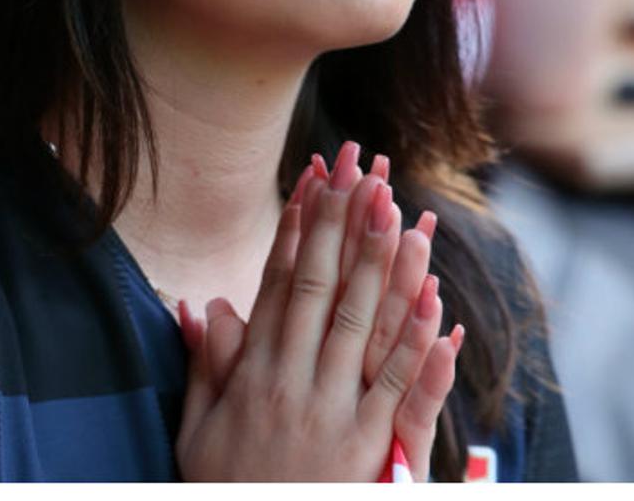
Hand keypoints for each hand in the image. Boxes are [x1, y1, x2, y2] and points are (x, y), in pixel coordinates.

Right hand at [174, 142, 462, 480]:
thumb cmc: (228, 492)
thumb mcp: (199, 432)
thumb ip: (206, 367)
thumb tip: (202, 303)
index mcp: (253, 376)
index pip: (279, 285)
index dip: (300, 229)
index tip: (317, 178)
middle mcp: (291, 385)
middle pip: (321, 289)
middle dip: (343, 224)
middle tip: (362, 166)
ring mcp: (332, 414)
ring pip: (362, 325)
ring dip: (382, 264)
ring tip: (400, 208)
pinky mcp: (369, 449)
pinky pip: (399, 388)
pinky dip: (417, 344)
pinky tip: (434, 301)